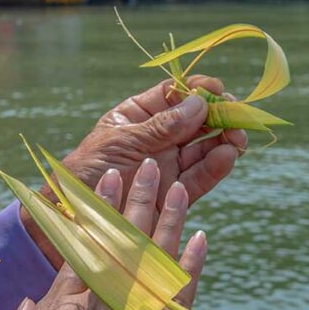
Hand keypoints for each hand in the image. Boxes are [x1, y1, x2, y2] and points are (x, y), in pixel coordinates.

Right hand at [0, 161, 207, 309]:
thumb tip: (26, 303)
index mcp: (59, 306)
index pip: (84, 245)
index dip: (98, 212)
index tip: (107, 181)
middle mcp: (96, 306)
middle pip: (121, 242)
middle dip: (136, 201)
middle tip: (149, 166)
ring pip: (152, 263)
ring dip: (167, 221)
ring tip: (177, 187)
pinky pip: (175, 303)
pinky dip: (189, 270)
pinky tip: (200, 240)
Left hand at [22, 76, 243, 264]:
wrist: (70, 220)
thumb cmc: (84, 173)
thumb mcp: (121, 143)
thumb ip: (161, 126)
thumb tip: (199, 103)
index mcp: (138, 116)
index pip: (174, 94)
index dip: (198, 89)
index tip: (218, 89)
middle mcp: (156, 139)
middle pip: (196, 120)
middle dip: (220, 115)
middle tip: (238, 115)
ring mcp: (166, 166)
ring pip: (203, 149)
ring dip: (224, 140)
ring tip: (238, 138)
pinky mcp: (173, 194)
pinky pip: (200, 177)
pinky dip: (217, 166)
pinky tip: (229, 155)